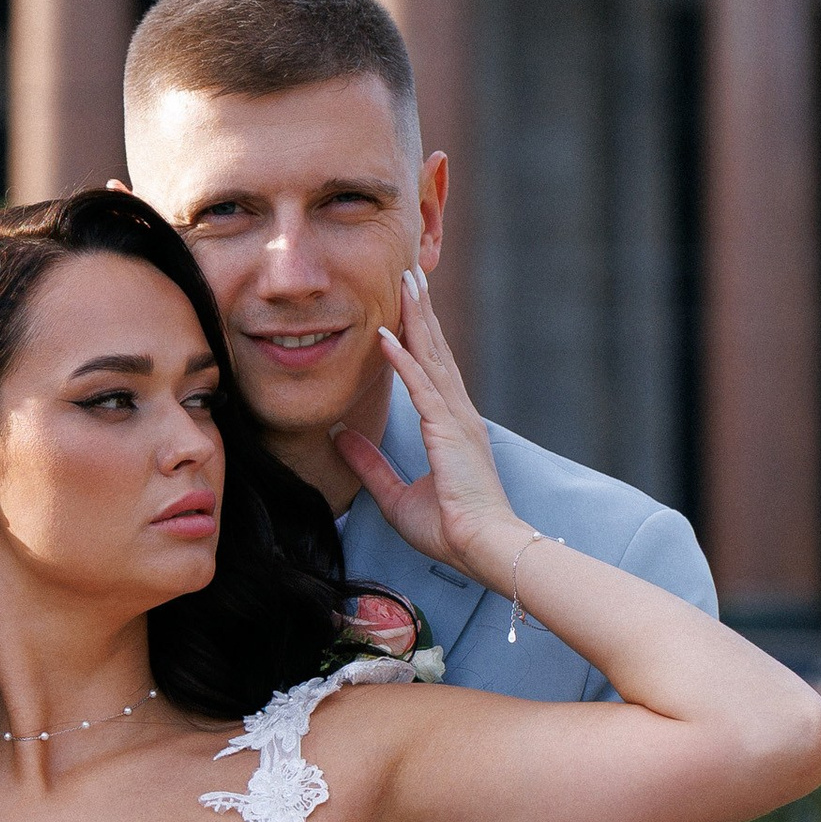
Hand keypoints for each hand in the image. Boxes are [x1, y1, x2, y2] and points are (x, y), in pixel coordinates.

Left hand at [336, 270, 535, 590]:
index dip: (420, 335)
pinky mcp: (448, 430)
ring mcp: (456, 418)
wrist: (483, 547)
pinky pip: (422, 386)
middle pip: (436, 350)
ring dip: (415, 318)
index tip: (407, 305)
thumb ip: (369, 465)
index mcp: (451, 426)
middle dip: (421, 311)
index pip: (433, 369)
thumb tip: (337, 437)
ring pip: (432, 356)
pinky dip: (403, 358)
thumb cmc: (450, 529)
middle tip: (409, 273)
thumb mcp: (395, 495)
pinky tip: (386, 334)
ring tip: (404, 282)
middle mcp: (457, 413)